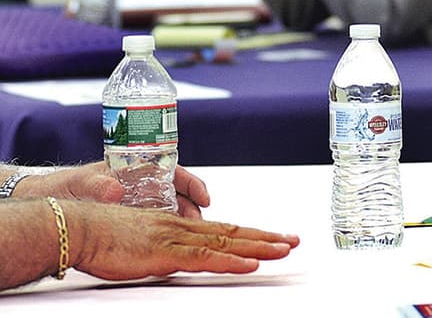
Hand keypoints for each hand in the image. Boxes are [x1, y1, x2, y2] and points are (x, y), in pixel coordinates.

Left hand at [16, 163, 209, 218]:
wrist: (50, 205)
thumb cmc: (65, 187)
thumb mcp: (81, 182)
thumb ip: (98, 185)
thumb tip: (114, 191)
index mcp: (137, 169)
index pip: (176, 173)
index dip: (194, 186)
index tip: (204, 198)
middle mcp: (143, 185)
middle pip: (179, 195)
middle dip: (192, 208)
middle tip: (197, 223)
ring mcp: (139, 203)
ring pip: (170, 211)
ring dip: (181, 221)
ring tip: (187, 235)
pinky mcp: (132, 220)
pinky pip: (157, 224)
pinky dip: (167, 232)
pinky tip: (168, 243)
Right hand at [66, 200, 299, 279]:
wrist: (77, 226)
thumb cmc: (102, 235)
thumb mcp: (141, 243)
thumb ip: (162, 249)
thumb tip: (177, 258)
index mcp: (179, 225)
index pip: (224, 230)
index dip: (253, 234)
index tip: (276, 238)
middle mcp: (183, 228)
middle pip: (234, 234)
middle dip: (267, 238)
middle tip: (295, 241)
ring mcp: (176, 239)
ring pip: (226, 244)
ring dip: (259, 247)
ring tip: (285, 250)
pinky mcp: (165, 253)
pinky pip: (204, 259)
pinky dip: (230, 262)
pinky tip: (250, 264)